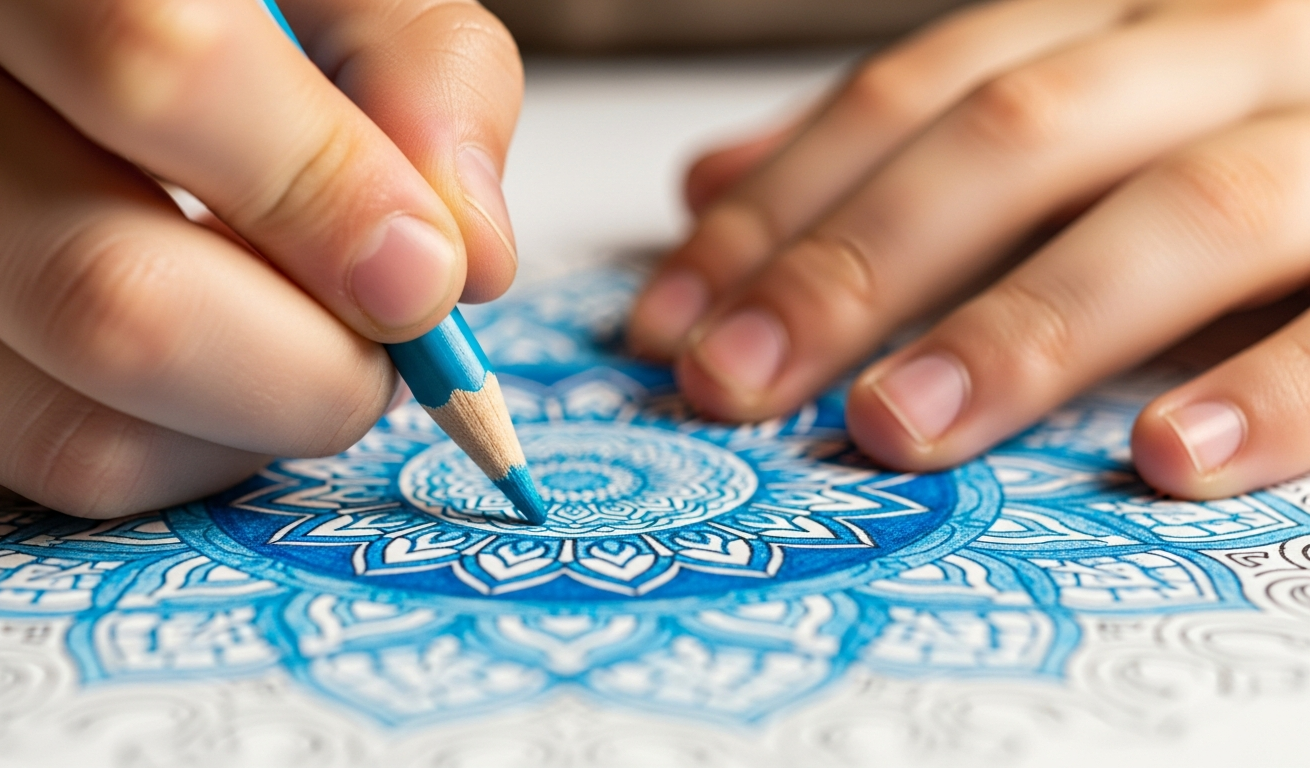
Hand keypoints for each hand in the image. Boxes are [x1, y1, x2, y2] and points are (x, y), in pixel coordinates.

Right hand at [0, 0, 521, 515]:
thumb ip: (418, 78)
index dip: (317, 191)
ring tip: (299, 348)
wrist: (64, 53)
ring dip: (251, 428)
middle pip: (105, 295)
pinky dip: (179, 452)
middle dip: (310, 365)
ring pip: (72, 427)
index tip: (424, 271)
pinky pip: (47, 479)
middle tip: (386, 341)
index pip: (152, 66)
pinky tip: (210, 368)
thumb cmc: (222, 20)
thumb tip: (461, 260)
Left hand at [628, 0, 1309, 498]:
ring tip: (895, 426)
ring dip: (1022, 327)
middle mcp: (1220, 57)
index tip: (671, 317)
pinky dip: (1270, 391)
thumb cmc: (1242, 148)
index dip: (780, 207)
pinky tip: (1162, 456)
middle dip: (855, 263)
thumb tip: (708, 186)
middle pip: (1015, 136)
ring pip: (1179, 211)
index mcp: (1121, 32)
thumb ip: (900, 155)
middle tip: (735, 378)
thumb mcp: (1069, 129)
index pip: (915, 96)